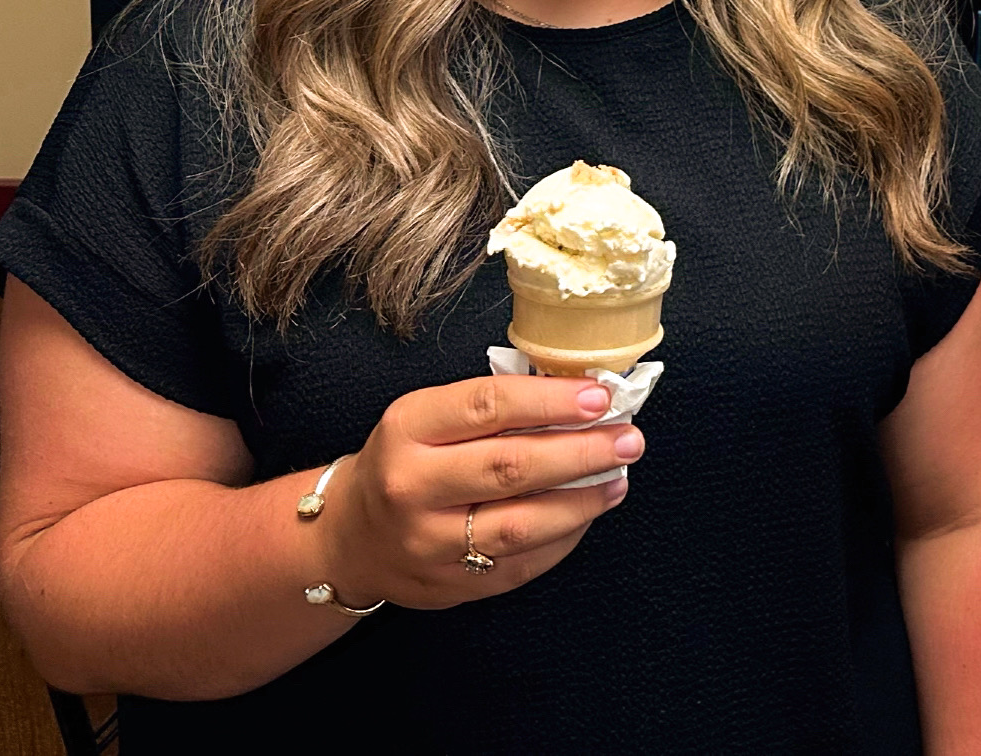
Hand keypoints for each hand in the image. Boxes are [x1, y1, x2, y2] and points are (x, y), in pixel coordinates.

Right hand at [316, 372, 640, 606]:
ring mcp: (428, 544)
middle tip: (628, 439)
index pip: (488, 406)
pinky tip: (587, 513)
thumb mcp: (426, 417)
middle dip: (580, 452)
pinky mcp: (449, 586)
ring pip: (519, 525)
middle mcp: (411, 488)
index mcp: (407, 429)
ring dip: (580, 501)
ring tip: (617, 477)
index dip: (550, 401)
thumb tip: (578, 395)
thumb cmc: (405, 461)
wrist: (351, 536)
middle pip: (509, 468)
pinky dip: (562, 538)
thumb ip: (491, 406)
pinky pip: (519, 565)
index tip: (599, 396)